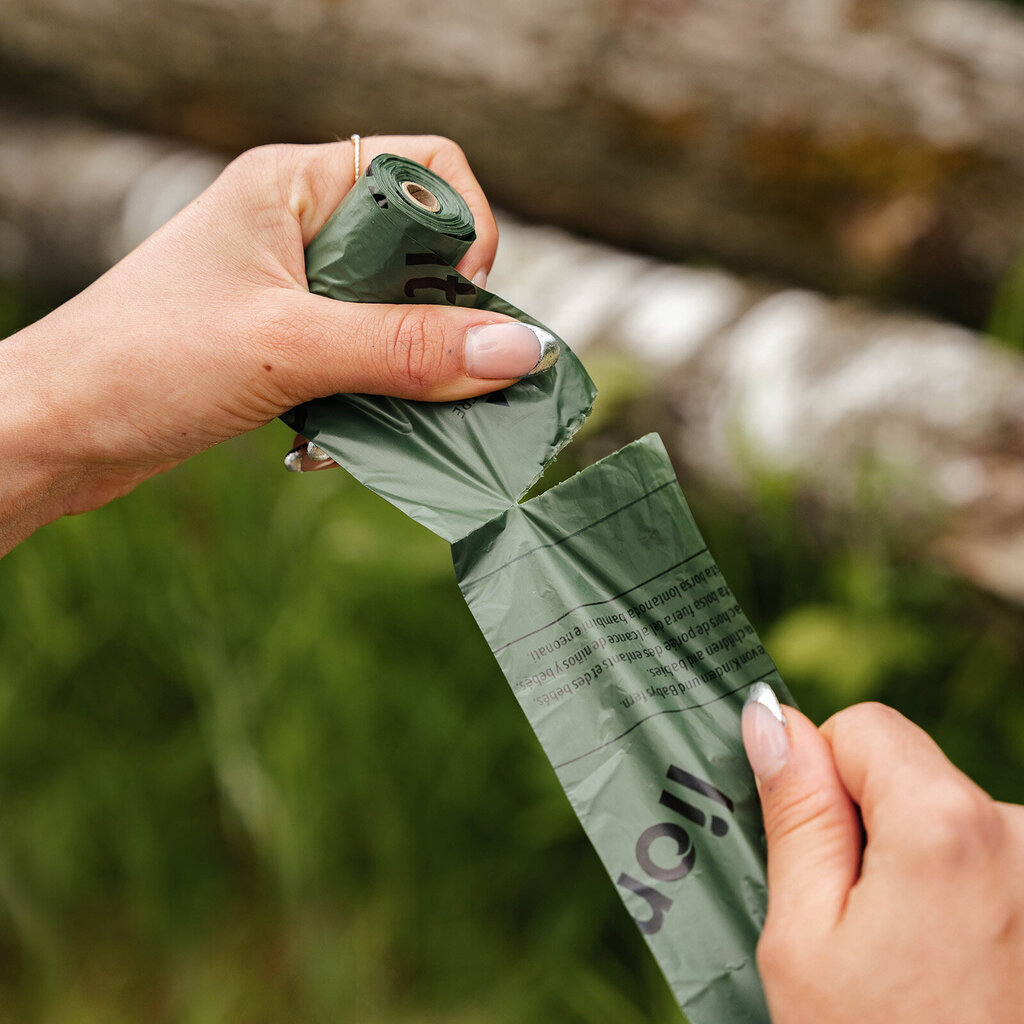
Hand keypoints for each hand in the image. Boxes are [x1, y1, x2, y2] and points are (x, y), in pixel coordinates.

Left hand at [0, 135, 551, 552]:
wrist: (55, 430)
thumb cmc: (144, 363)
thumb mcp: (290, 348)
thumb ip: (407, 349)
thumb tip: (518, 350)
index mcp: (295, 185)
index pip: (426, 169)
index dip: (465, 228)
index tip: (462, 300)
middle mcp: (299, 227)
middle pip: (419, 251)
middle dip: (442, 316)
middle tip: (436, 375)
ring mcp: (292, 288)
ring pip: (395, 314)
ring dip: (409, 368)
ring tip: (386, 412)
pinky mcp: (285, 343)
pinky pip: (363, 358)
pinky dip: (375, 396)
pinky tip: (344, 431)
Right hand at [742, 688, 1023, 1023]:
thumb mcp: (803, 936)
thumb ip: (795, 812)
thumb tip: (770, 717)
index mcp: (946, 824)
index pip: (862, 727)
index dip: (822, 781)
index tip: (819, 858)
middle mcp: (1021, 834)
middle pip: (912, 775)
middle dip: (872, 828)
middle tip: (863, 930)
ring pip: (950, 821)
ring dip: (921, 869)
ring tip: (915, 963)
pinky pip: (991, 863)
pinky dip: (964, 898)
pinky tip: (956, 970)